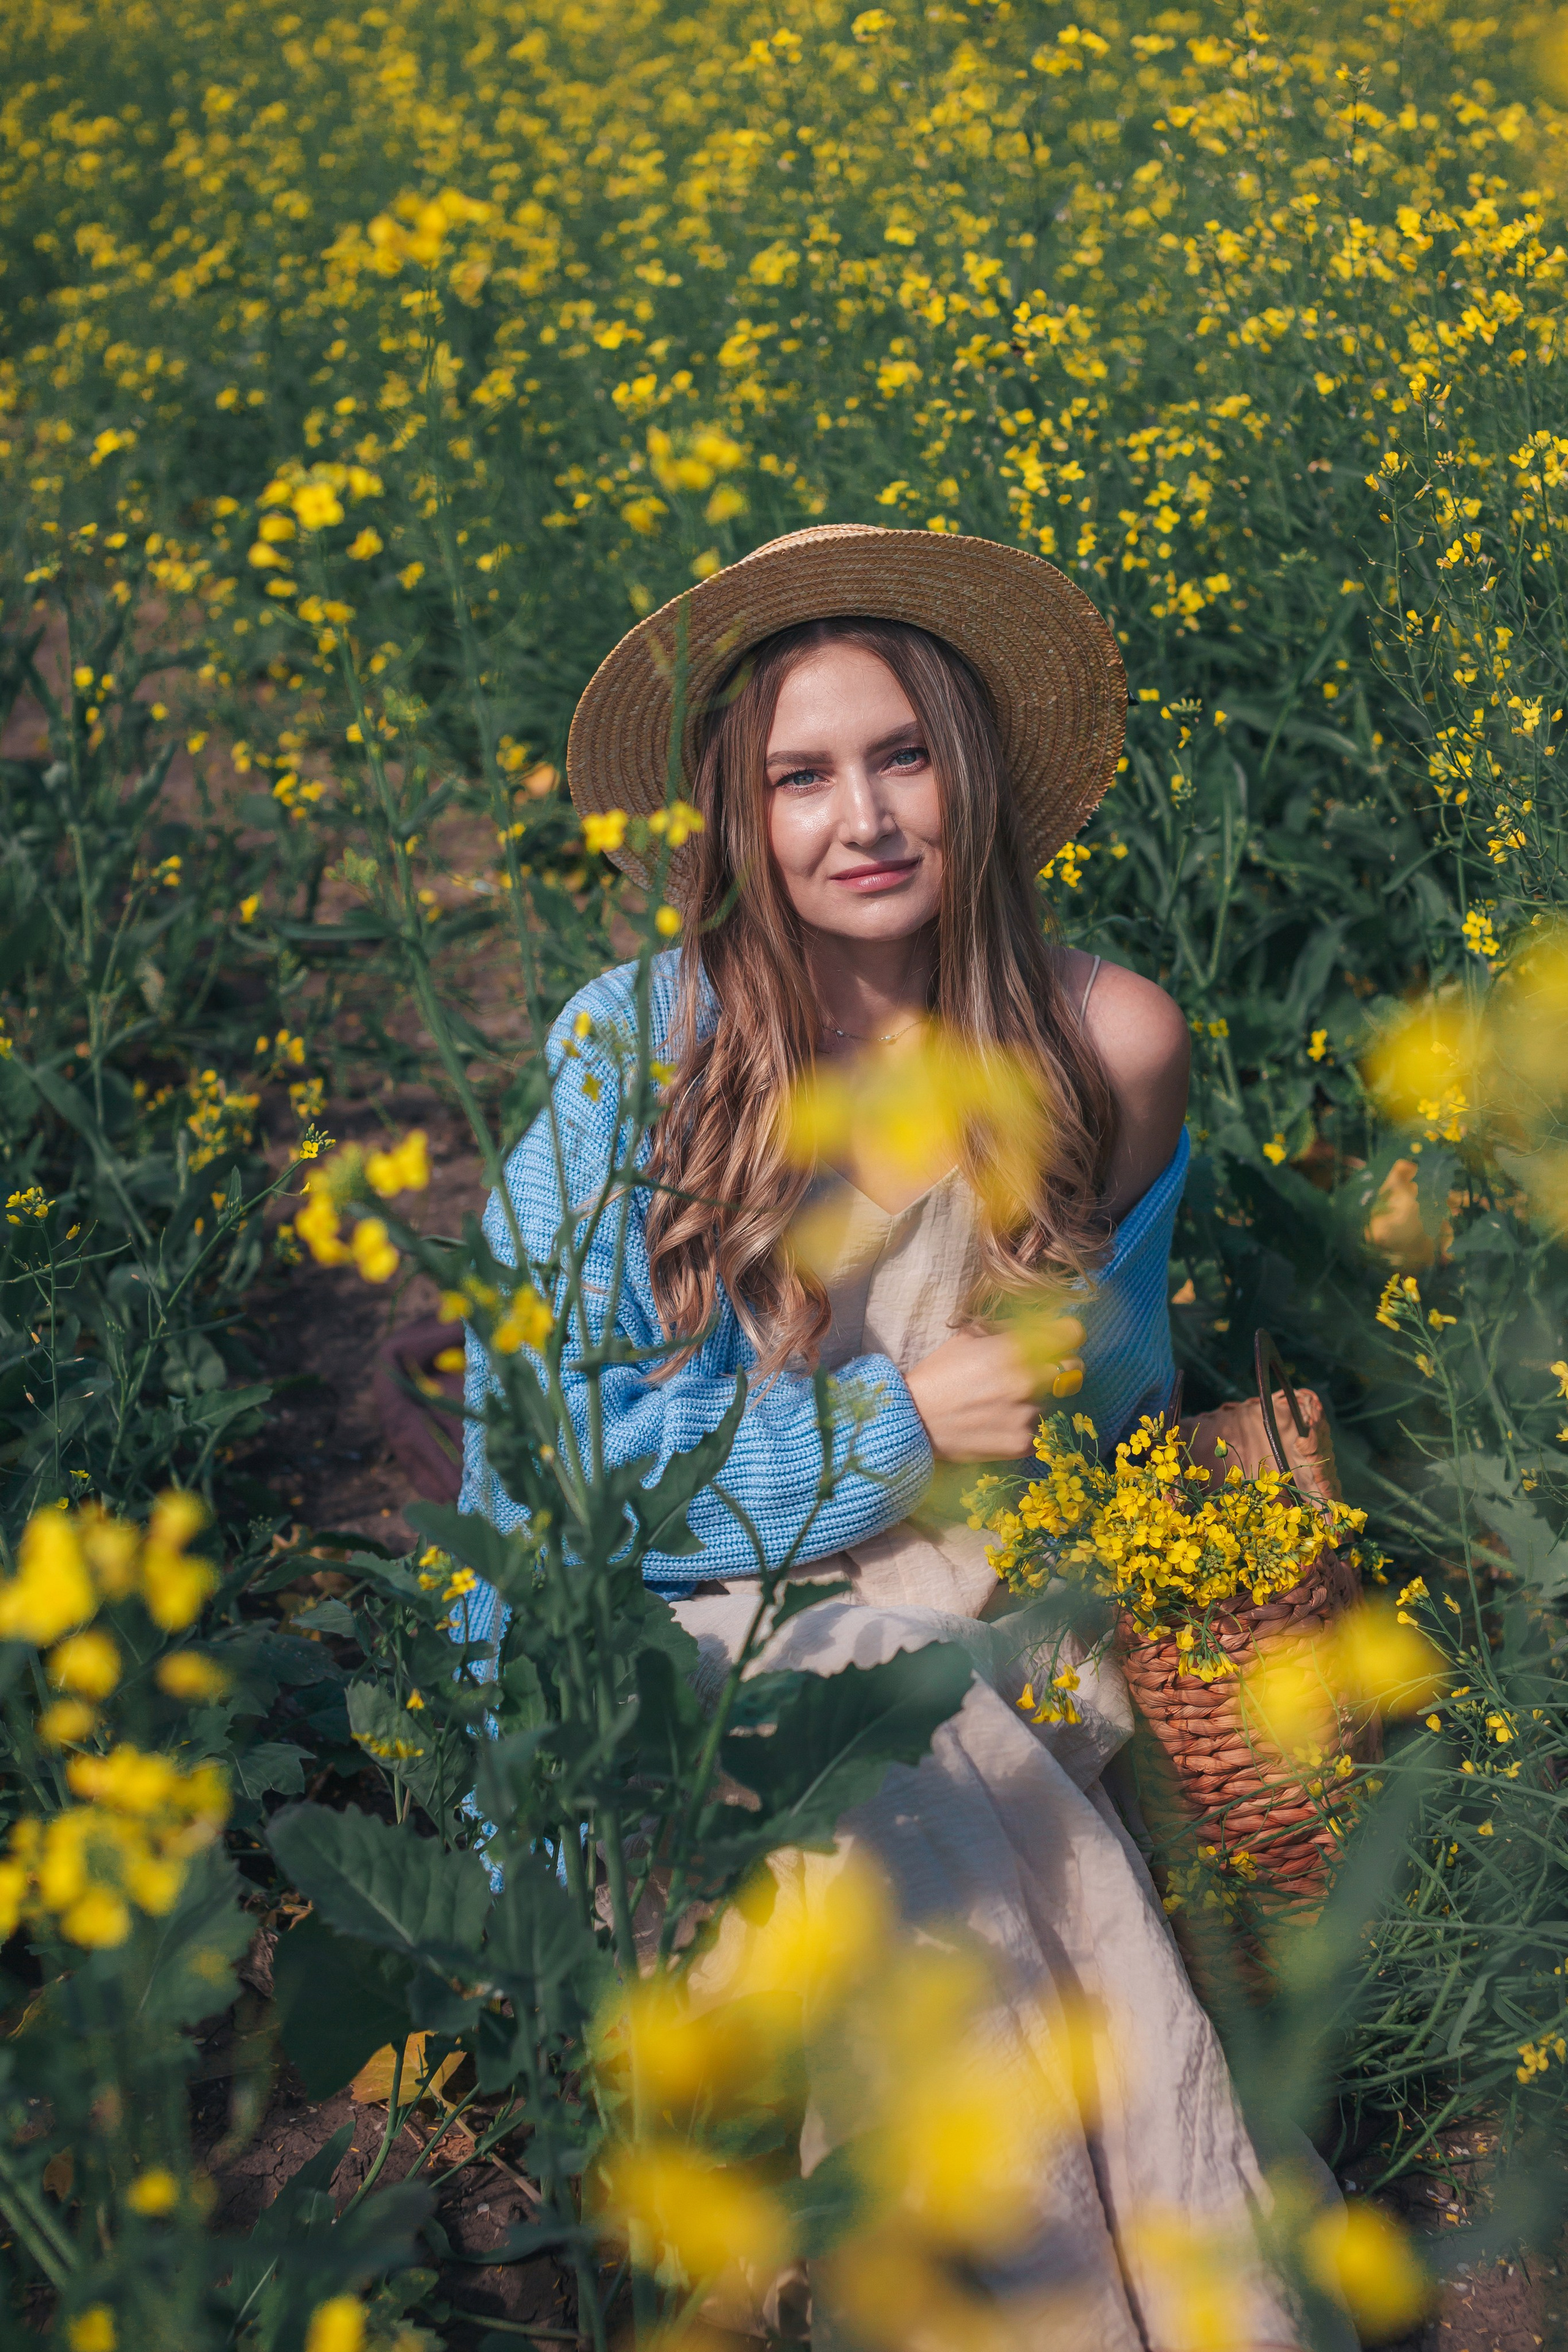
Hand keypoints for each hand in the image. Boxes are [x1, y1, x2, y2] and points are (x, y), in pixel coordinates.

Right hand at [904, 1317, 1083, 1461]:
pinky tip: (997, 1423)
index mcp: (1016, 1349)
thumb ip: (1007, 1331)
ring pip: (1052, 1401)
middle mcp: (1029, 1381)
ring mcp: (1028, 1415)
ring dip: (1035, 1399)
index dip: (1066, 1334)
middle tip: (1035, 1372)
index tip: (1060, 1338)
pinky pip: (1038, 1429)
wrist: (914, 1420)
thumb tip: (1038, 1325)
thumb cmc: (940, 1373)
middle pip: (1073, 1368)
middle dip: (1058, 1366)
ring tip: (1001, 1404)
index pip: (1072, 1334)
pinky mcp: (1024, 1443)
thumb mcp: (969, 1337)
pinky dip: (1023, 1425)